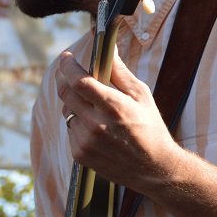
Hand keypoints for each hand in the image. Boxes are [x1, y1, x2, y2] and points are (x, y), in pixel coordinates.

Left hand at [58, 51, 180, 192]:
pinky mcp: (80, 154)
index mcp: (113, 107)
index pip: (78, 81)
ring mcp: (86, 141)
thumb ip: (120, 72)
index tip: (65, 57)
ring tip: (91, 104)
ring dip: (73, 102)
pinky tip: (96, 127)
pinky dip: (78, 122)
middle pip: (65, 94)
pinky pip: (71, 129)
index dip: (67, 66)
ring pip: (67, 112)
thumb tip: (108, 48)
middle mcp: (96, 125)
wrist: (154, 168)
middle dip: (63, 78)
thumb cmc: (150, 127)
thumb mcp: (141, 95)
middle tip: (65, 70)